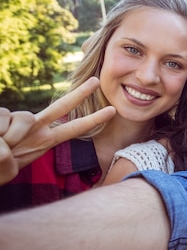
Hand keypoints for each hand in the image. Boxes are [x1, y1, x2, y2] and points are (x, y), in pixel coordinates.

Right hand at [0, 77, 115, 183]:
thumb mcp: (9, 169)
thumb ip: (10, 158)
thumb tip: (5, 143)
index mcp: (44, 140)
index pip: (73, 128)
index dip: (93, 120)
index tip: (113, 111)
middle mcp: (35, 127)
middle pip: (61, 106)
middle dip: (80, 93)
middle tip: (97, 80)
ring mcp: (18, 119)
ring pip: (24, 118)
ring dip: (10, 137)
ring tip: (2, 147)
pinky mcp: (2, 114)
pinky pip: (4, 119)